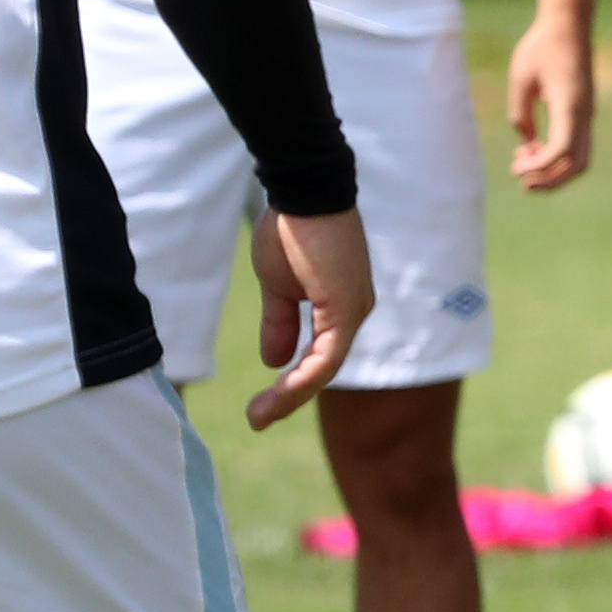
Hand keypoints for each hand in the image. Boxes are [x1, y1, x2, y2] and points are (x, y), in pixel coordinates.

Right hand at [246, 206, 374, 428]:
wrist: (300, 192)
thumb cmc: (292, 229)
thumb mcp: (278, 286)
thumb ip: (279, 322)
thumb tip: (273, 360)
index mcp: (340, 306)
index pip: (319, 355)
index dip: (291, 383)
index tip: (261, 405)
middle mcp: (354, 312)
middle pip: (323, 368)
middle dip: (289, 397)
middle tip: (257, 419)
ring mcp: (354, 310)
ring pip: (324, 369)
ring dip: (290, 396)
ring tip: (259, 416)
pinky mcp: (346, 308)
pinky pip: (326, 357)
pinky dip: (300, 379)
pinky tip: (277, 395)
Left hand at [504, 6, 594, 189]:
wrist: (569, 24)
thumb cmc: (542, 46)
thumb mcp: (521, 79)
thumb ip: (520, 114)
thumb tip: (525, 142)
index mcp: (569, 105)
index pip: (561, 150)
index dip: (539, 166)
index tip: (515, 167)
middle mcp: (584, 114)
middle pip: (577, 165)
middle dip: (551, 181)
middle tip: (522, 182)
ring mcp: (588, 114)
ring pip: (580, 159)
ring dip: (555, 170)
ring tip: (523, 164)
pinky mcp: (584, 112)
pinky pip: (577, 145)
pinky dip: (557, 156)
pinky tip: (532, 147)